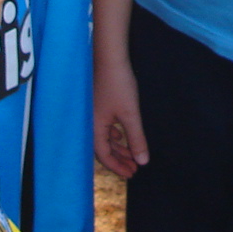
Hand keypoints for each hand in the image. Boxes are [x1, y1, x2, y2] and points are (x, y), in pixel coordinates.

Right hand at [92, 51, 148, 176]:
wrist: (110, 57)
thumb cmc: (119, 85)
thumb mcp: (130, 114)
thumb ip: (136, 138)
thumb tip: (142, 161)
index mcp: (94, 128)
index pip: (103, 155)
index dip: (118, 166)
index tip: (131, 174)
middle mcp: (90, 123)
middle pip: (103, 148)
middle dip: (119, 159)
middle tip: (134, 168)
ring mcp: (93, 113)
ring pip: (105, 137)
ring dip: (118, 147)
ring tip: (132, 155)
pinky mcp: (97, 104)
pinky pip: (105, 126)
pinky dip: (114, 134)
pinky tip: (122, 135)